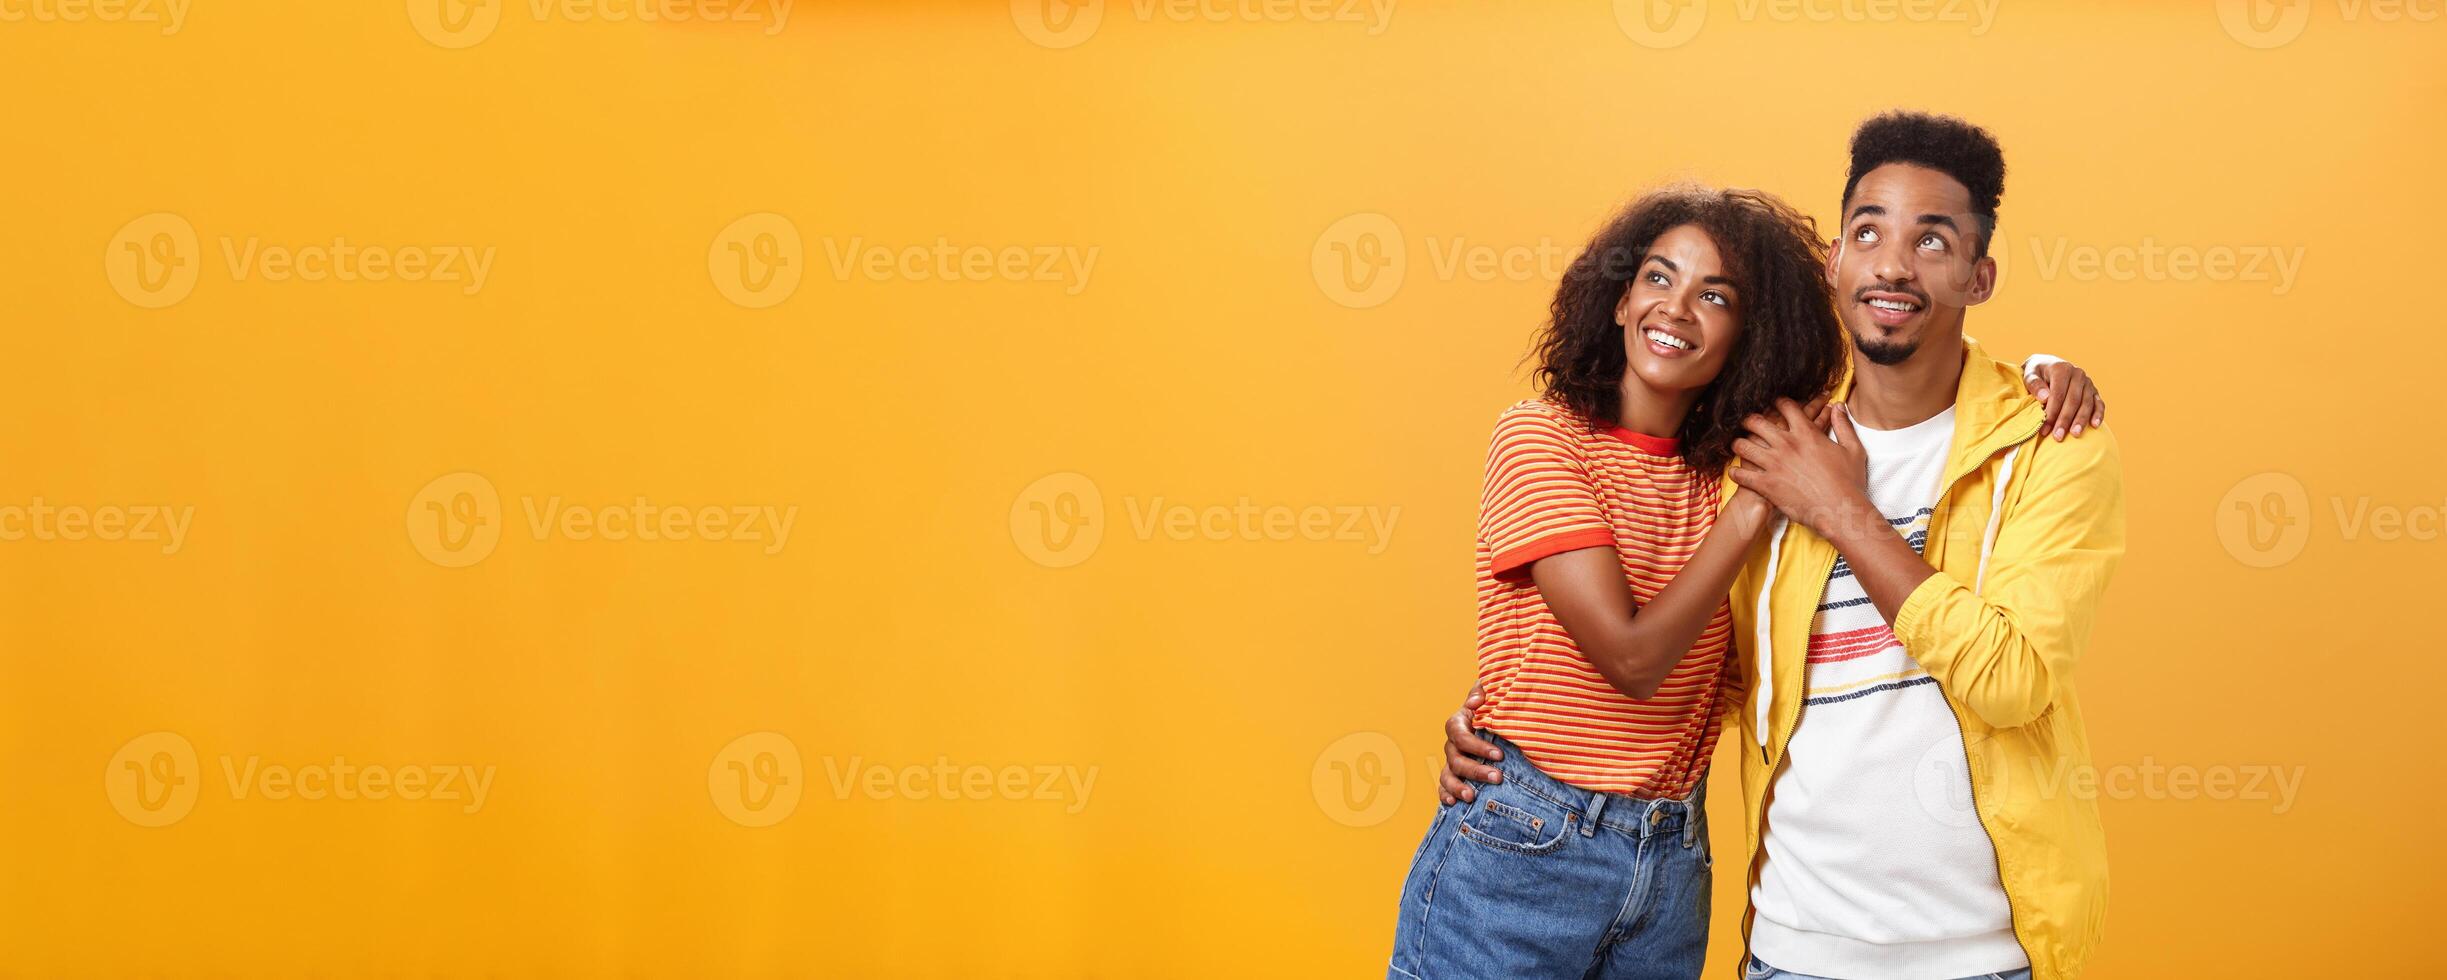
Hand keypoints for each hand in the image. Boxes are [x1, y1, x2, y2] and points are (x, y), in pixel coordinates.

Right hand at [1437, 686, 1502, 805]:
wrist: (1495, 721)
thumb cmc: (1494, 706)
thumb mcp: (1490, 693)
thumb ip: (1481, 691)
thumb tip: (1475, 701)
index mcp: (1458, 723)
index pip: (1460, 735)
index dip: (1477, 746)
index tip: (1499, 755)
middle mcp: (1452, 744)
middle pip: (1456, 759)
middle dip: (1475, 770)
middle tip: (1497, 778)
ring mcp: (1451, 761)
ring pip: (1447, 775)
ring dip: (1457, 787)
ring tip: (1471, 797)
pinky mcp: (1454, 775)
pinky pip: (1443, 787)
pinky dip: (1445, 795)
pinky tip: (1453, 804)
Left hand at [1728, 399, 1875, 541]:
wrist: (1840, 510)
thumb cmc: (1849, 482)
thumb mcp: (1853, 449)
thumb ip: (1843, 425)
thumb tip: (1839, 407)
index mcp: (1806, 433)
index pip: (1785, 406)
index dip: (1779, 403)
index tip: (1774, 405)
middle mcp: (1786, 444)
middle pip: (1756, 422)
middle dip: (1749, 420)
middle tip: (1747, 424)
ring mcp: (1774, 464)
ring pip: (1743, 446)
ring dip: (1738, 444)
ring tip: (1737, 446)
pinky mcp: (1766, 484)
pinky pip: (1741, 474)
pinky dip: (1736, 472)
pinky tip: (1735, 472)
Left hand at [2026, 360, 2104, 441]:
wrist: (2048, 366)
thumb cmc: (2037, 374)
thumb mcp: (2029, 375)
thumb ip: (2034, 384)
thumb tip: (2045, 397)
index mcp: (2061, 369)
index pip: (2058, 395)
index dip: (2052, 413)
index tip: (2044, 429)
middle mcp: (2077, 374)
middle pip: (2073, 401)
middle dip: (2065, 420)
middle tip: (2058, 436)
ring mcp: (2087, 382)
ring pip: (2087, 403)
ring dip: (2081, 420)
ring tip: (2074, 434)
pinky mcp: (2094, 390)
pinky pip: (2099, 403)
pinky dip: (2098, 414)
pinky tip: (2095, 425)